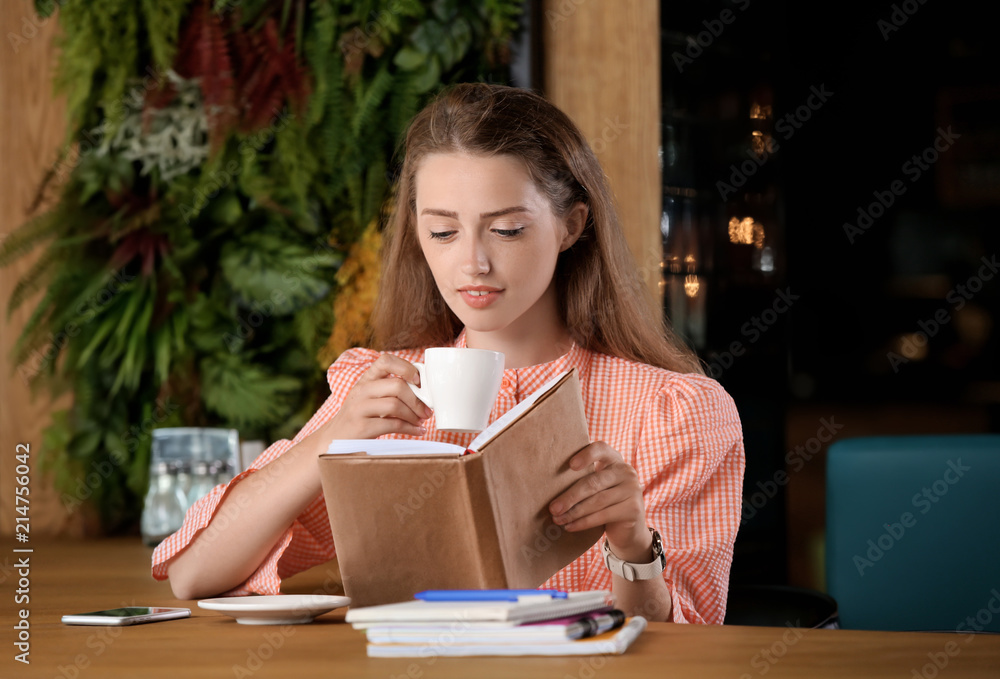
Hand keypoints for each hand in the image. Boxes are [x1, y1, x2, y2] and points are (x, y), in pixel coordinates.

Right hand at [321, 354, 432, 441]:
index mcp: (365, 379)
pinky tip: (417, 430)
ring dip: (414, 415)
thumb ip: (389, 390)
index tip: (419, 380)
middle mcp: (361, 390)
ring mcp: (359, 408)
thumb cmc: (359, 417)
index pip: (385, 361)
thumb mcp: (369, 397)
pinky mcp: (361, 427)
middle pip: (397, 385)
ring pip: (395, 405)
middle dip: (417, 399)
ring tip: (421, 420)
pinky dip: (410, 428)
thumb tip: (423, 391)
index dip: (406, 367)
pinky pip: (393, 425)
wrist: (333, 439)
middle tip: (427, 410)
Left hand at [548, 441, 652, 562]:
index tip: (570, 465)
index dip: (586, 455)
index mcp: (614, 459)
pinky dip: (583, 522)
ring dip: (574, 512)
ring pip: (597, 501)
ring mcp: (632, 490)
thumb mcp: (598, 486)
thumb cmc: (605, 502)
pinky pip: (603, 515)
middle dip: (570, 497)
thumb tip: (547, 485)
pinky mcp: (633, 509)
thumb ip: (583, 479)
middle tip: (552, 508)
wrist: (629, 528)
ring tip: (558, 519)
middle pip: (593, 482)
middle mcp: (626, 471)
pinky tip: (570, 526)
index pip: (601, 449)